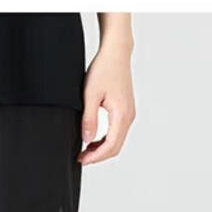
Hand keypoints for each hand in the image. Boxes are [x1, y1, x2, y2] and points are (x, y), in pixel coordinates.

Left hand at [81, 23, 135, 164]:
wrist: (116, 52)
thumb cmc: (104, 68)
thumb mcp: (91, 94)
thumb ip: (89, 119)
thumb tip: (87, 140)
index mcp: (121, 114)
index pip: (110, 146)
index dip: (95, 156)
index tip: (82, 159)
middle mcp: (129, 116)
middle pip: (115, 147)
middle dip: (98, 156)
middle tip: (82, 157)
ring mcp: (129, 113)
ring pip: (117, 141)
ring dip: (102, 148)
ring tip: (86, 149)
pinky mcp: (126, 110)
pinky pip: (118, 132)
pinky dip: (106, 139)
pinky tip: (94, 138)